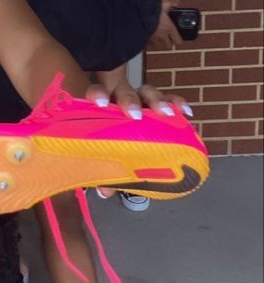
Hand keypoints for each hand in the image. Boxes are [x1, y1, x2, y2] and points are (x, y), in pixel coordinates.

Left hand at [87, 77, 193, 197]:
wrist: (131, 148)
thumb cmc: (114, 150)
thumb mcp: (108, 161)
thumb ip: (104, 172)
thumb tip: (105, 191)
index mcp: (103, 110)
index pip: (96, 93)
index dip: (98, 95)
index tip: (101, 104)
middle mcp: (121, 100)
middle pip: (125, 91)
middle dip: (130, 100)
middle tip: (136, 115)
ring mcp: (140, 100)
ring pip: (148, 92)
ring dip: (157, 101)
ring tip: (167, 113)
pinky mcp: (160, 103)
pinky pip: (170, 100)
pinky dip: (177, 104)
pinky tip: (186, 113)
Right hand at [146, 0, 182, 49]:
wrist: (137, 16)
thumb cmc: (152, 12)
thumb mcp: (163, 4)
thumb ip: (171, 4)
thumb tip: (176, 3)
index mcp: (169, 28)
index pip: (178, 40)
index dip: (178, 40)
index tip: (178, 39)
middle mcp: (162, 36)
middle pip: (168, 46)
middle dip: (168, 43)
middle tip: (167, 38)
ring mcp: (152, 40)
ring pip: (157, 46)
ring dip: (157, 43)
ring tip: (156, 38)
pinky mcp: (144, 40)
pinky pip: (147, 45)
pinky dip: (147, 42)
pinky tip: (146, 38)